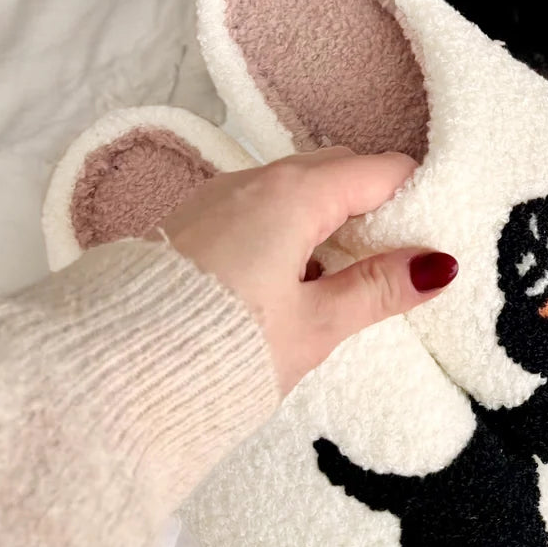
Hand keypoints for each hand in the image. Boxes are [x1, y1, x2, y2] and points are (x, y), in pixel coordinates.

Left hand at [159, 148, 456, 393]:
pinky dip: (290, 229)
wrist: (109, 375)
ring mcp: (216, 198)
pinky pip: (258, 207)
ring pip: (294, 189)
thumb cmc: (223, 347)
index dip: (415, 196)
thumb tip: (438, 265)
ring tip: (346, 277)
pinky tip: (291, 280)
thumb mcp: (315, 325)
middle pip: (335, 171)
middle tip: (398, 257)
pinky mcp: (192, 224)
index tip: (435, 233)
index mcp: (293, 194)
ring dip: (329, 218)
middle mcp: (253, 180)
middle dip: (374, 203)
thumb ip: (378, 289)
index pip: (377, 170)